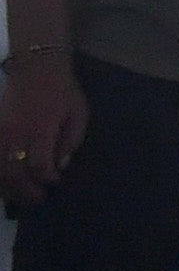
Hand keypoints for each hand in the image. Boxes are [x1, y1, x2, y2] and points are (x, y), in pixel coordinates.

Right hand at [0, 54, 78, 206]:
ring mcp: (0, 133)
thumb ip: (71, 140)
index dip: (47, 179)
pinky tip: (4, 182)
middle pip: (14, 173)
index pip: (39, 166)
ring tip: (19, 198)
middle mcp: (16, 135)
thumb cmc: (62, 91)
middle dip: (25, 191)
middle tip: (37, 200)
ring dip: (7, 187)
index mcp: (40, 130)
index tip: (55, 183)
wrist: (36, 69)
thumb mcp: (78, 113)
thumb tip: (61, 165)